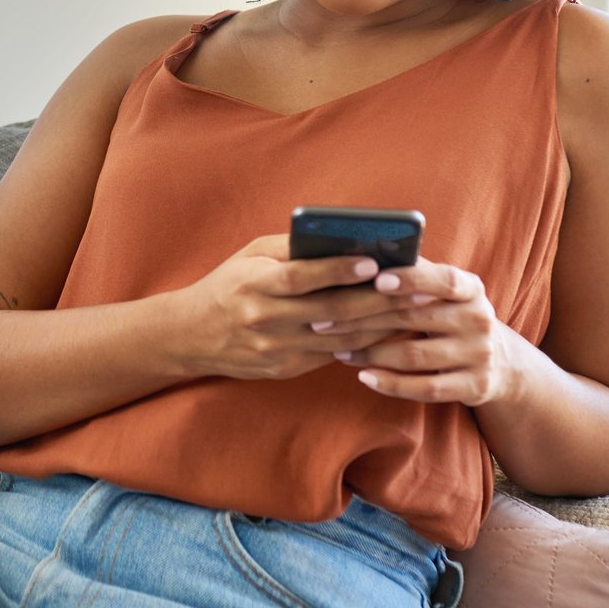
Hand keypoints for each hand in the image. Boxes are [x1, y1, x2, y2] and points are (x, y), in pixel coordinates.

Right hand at [177, 234, 412, 382]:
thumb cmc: (228, 284)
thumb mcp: (250, 256)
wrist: (191, 335)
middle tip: (416, 288)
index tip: (372, 263)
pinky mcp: (285, 369)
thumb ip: (291, 248)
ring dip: (381, 324)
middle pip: (330, 311)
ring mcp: (276, 349)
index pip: (300, 277)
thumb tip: (342, 238)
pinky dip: (363, 343)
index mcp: (254, 284)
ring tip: (414, 309)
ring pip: (339, 338)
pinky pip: (332, 355)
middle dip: (378, 300)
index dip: (337, 271)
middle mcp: (265, 319)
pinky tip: (389, 330)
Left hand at [312, 254, 532, 407]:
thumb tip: (366, 249)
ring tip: (338, 350)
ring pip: (415, 356)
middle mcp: (479, 319)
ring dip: (371, 353)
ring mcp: (480, 355)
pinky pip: (426, 389)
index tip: (374, 279)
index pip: (443, 279)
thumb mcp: (444, 292)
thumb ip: (414, 273)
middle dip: (365, 318)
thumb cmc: (451, 315)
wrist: (500, 363)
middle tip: (325, 319)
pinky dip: (391, 384)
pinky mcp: (475, 387)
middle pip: (415, 318)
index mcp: (471, 287)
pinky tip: (364, 377)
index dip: (410, 279)